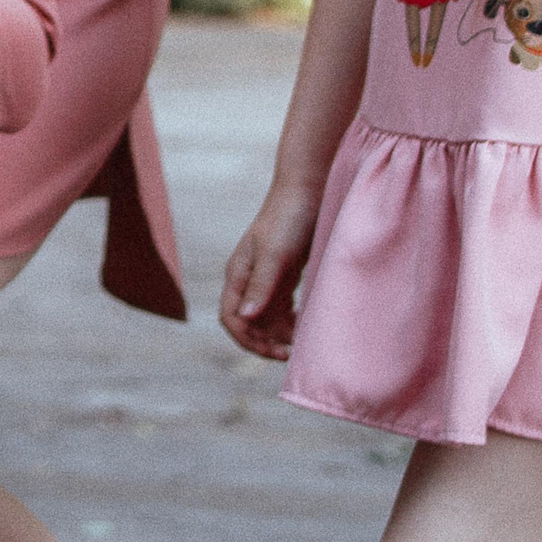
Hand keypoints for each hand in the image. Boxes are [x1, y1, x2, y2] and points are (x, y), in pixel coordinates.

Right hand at [219, 190, 319, 359]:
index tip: (278, 352)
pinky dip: (292, 321)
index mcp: (239, 274)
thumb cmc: (290, 218)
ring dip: (280, 334)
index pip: (232, 319)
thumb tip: (245, 318)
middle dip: (266, 342)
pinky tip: (307, 324)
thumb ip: (262, 285)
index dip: (249, 341)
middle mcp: (249, 278)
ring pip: (267, 317)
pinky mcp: (284, 272)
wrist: (309, 187)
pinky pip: (282, 307)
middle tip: (294, 353)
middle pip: (249, 323)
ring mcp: (266, 276)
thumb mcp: (276, 254)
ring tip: (305, 341)